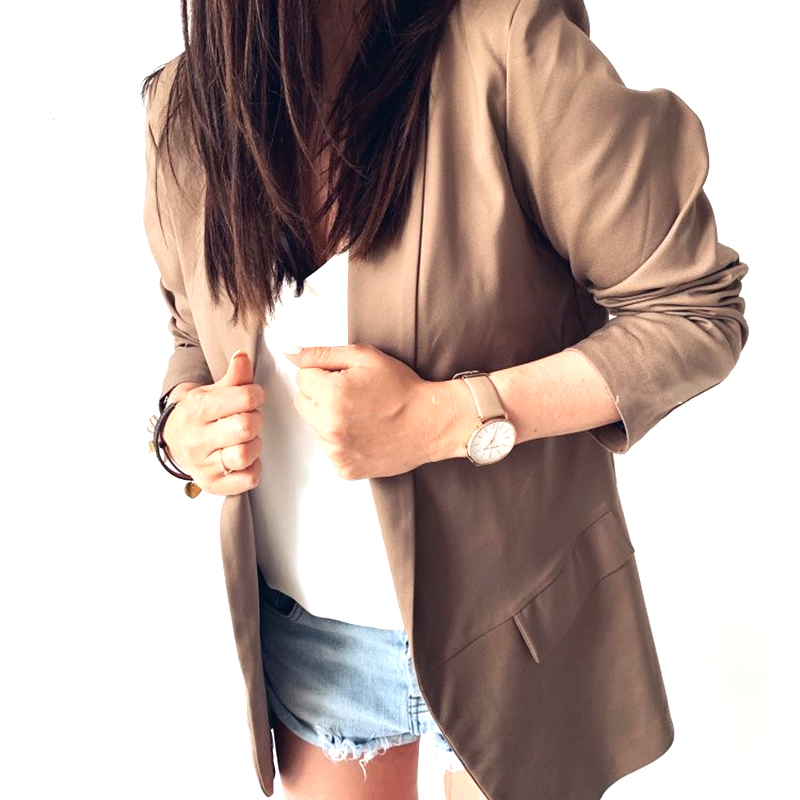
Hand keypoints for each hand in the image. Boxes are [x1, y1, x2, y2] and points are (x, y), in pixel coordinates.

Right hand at [162, 350, 266, 495]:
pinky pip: (247, 479)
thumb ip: (234, 377)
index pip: (243, 398)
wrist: (173, 440)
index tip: (254, 396)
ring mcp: (203, 465)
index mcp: (197, 410)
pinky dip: (252, 468)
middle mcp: (197, 439)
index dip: (257, 395)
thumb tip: (243, 357)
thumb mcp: (212, 391)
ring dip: (254, 445)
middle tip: (249, 418)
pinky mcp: (212, 484)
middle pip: (246, 427)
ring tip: (245, 439)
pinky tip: (244, 458)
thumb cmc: (198, 414)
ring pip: (245, 454)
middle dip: (255, 420)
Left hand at [282, 343, 446, 478]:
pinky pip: (327, 449)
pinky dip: (340, 441)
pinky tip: (362, 433)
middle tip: (353, 395)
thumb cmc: (402, 389)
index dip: (324, 373)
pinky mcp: (344, 468)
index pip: (302, 377)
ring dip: (328, 418)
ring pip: (313, 426)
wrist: (431, 423)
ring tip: (360, 415)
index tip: (346, 378)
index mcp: (332, 394)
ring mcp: (336, 450)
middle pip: (302, 402)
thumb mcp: (364, 357)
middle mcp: (330, 425)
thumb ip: (321, 353)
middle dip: (321, 395)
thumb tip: (289, 352)